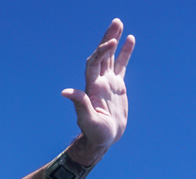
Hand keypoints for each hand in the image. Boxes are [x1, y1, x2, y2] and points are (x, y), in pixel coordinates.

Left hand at [62, 19, 134, 157]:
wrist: (102, 140)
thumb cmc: (95, 133)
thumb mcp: (88, 120)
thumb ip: (79, 104)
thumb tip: (65, 92)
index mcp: (92, 88)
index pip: (94, 64)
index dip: (101, 52)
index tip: (112, 43)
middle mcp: (98, 82)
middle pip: (102, 56)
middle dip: (107, 39)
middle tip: (116, 22)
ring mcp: (108, 83)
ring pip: (111, 57)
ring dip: (114, 41)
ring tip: (119, 25)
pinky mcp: (117, 87)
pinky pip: (121, 66)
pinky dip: (125, 53)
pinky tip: (130, 39)